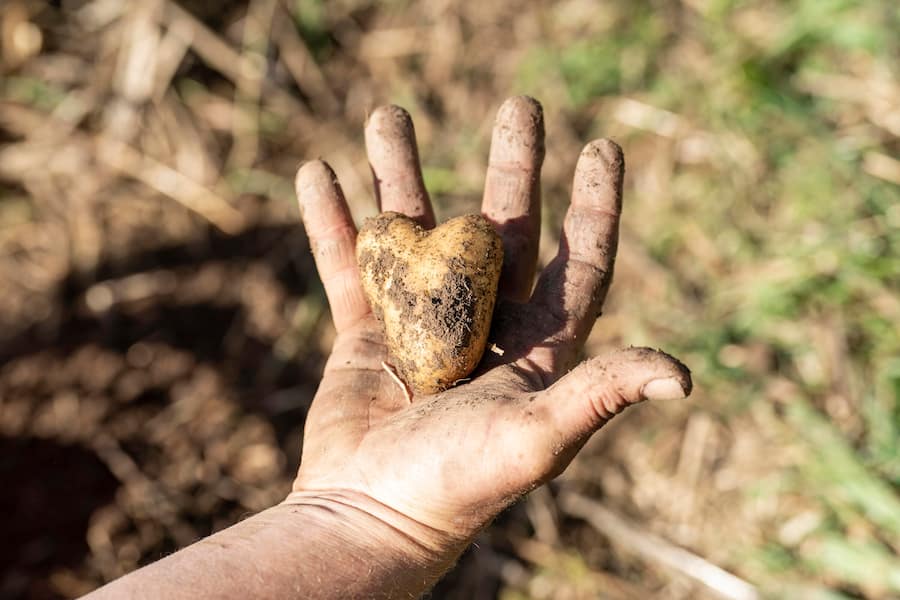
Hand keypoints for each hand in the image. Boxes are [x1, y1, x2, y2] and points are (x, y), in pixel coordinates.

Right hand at [290, 97, 690, 563]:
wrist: (369, 518)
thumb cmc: (457, 486)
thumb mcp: (536, 438)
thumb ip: (600, 395)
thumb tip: (684, 376)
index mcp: (538, 348)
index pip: (578, 263)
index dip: (594, 206)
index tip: (602, 148)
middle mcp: (487, 328)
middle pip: (502, 229)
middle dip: (511, 166)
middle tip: (520, 107)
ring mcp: (422, 326)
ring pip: (415, 232)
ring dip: (400, 173)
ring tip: (386, 114)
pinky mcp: (365, 335)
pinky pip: (348, 264)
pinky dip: (332, 222)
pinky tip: (318, 174)